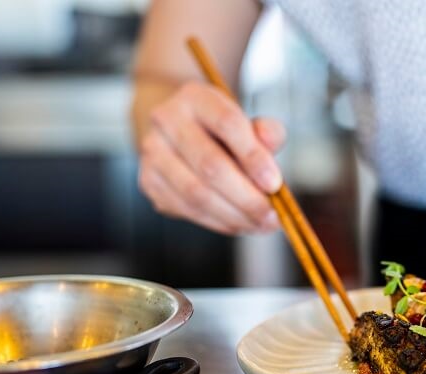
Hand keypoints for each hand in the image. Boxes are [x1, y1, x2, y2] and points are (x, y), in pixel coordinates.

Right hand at [138, 81, 284, 233]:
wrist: (181, 133)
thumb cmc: (224, 132)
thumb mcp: (248, 122)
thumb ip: (267, 131)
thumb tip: (272, 140)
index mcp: (196, 97)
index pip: (227, 124)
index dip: (253, 157)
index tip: (276, 185)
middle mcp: (167, 119)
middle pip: (211, 165)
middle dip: (247, 197)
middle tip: (273, 217)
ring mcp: (153, 152)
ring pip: (196, 193)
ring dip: (234, 215)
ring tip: (262, 225)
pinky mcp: (149, 182)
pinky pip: (188, 209)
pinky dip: (219, 222)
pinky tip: (241, 224)